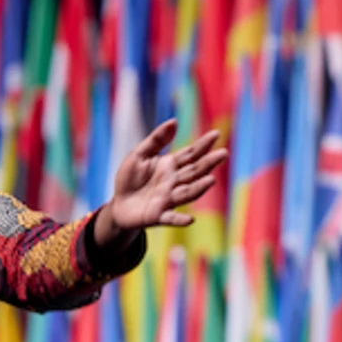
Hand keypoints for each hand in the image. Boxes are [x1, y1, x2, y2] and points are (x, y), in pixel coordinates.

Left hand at [98, 121, 226, 240]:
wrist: (118, 204)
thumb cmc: (130, 178)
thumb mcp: (139, 154)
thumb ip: (156, 140)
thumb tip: (175, 121)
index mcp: (171, 166)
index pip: (190, 154)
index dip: (203, 145)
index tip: (216, 134)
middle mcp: (174, 182)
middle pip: (194, 172)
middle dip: (208, 163)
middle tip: (223, 154)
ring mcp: (168, 199)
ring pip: (187, 193)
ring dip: (199, 188)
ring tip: (211, 180)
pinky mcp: (158, 216)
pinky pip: (171, 218)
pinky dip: (180, 219)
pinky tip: (190, 219)